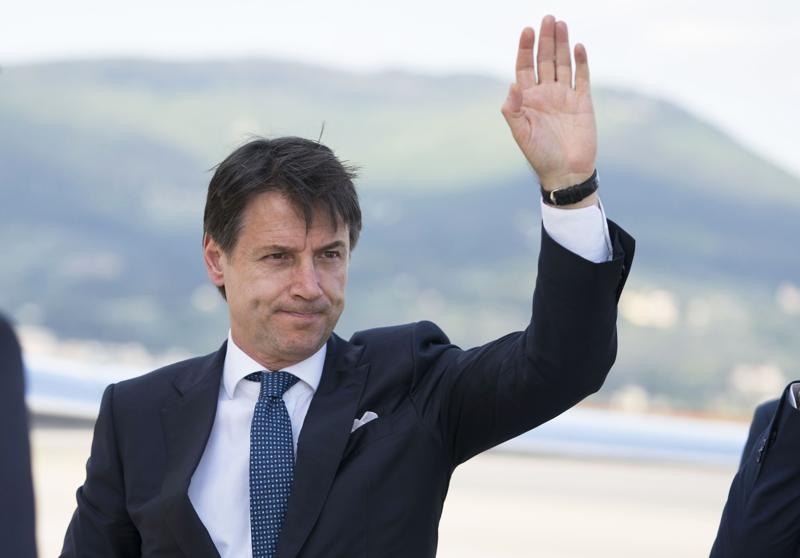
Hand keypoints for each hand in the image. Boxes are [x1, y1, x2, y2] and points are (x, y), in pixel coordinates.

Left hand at [501, 16, 596, 191]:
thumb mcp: (521, 133)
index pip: (525, 67)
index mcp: (528, 99)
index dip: (525, 49)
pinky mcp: (583, 102)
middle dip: (545, 39)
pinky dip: (581, 62)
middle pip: (545, 60)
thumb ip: (513, 109)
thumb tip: (512, 84)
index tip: (527, 30)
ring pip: (563, 64)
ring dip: (562, 44)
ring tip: (560, 24)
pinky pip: (582, 77)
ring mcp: (565, 96)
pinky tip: (578, 47)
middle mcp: (546, 94)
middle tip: (547, 18)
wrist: (566, 173)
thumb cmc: (540, 155)